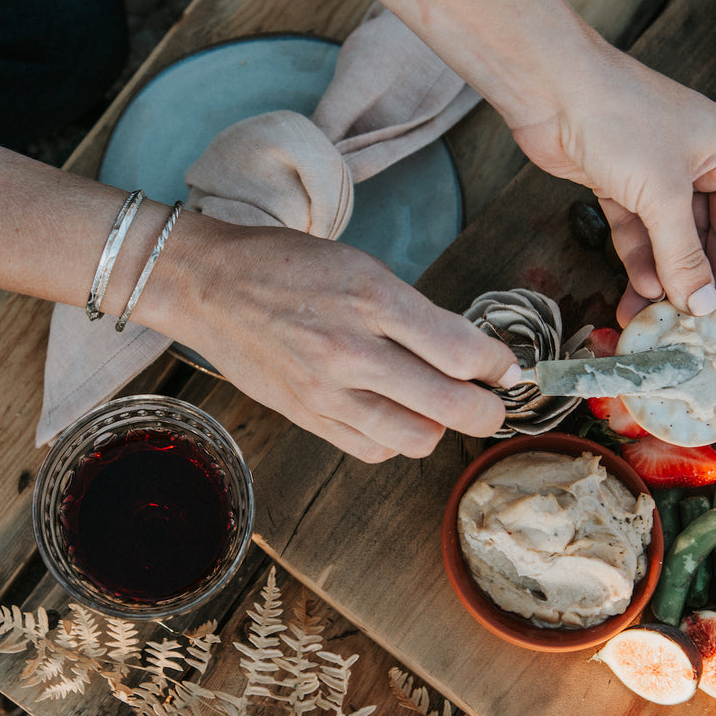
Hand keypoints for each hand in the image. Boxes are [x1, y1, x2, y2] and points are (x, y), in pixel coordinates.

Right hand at [143, 218, 518, 462]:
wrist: (209, 285)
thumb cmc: (287, 266)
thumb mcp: (362, 268)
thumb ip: (416, 315)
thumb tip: (469, 355)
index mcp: (374, 299)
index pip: (463, 351)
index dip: (498, 366)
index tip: (506, 368)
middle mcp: (353, 350)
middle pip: (451, 406)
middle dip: (489, 411)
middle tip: (493, 402)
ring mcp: (326, 391)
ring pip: (416, 439)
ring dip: (440, 429)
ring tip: (438, 409)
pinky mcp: (306, 417)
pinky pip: (372, 449)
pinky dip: (396, 440)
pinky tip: (394, 416)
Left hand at [507, 41, 715, 326]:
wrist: (554, 91)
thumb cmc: (621, 120)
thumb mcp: (662, 195)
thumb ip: (682, 253)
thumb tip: (703, 302)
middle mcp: (695, 161)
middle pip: (700, 234)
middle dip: (689, 277)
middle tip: (681, 321)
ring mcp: (652, 172)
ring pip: (663, 236)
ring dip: (658, 275)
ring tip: (650, 315)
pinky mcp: (616, 181)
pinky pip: (633, 229)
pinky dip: (635, 258)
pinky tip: (637, 287)